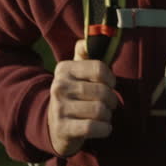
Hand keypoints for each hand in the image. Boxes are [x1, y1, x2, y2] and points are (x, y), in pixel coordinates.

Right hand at [48, 39, 117, 156]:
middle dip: (112, 101)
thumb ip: (85, 53)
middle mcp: (59, 86)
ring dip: (108, 116)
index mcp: (65, 69)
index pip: (99, 68)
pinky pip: (92, 127)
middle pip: (102, 91)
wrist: (54, 126)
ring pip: (99, 110)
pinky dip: (105, 129)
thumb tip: (92, 35)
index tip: (110, 85)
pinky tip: (104, 128)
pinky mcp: (63, 128)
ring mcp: (59, 108)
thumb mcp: (75, 71)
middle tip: (109, 105)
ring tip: (103, 116)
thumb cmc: (73, 94)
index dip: (111, 79)